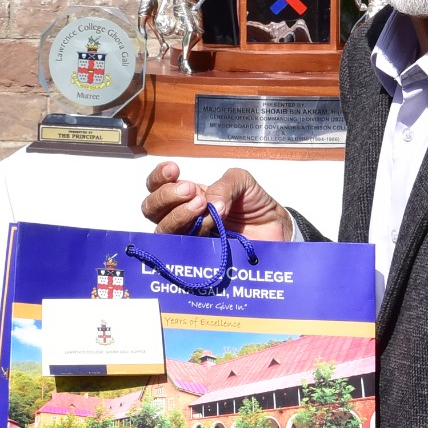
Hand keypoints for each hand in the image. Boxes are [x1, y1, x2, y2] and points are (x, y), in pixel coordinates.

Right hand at [141, 162, 291, 241]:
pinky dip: (192, 237)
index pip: (157, 187)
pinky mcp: (200, 258)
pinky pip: (183, 251)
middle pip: (151, 209)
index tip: (174, 170)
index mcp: (188, 196)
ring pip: (163, 231)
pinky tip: (209, 227)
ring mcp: (189, 238)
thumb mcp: (243, 182)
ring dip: (178, 215)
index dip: (158, 178)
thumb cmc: (255, 204)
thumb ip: (225, 185)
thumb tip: (210, 203)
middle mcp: (183, 217)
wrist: (277, 232)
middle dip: (166, 196)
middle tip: (192, 191)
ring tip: (202, 206)